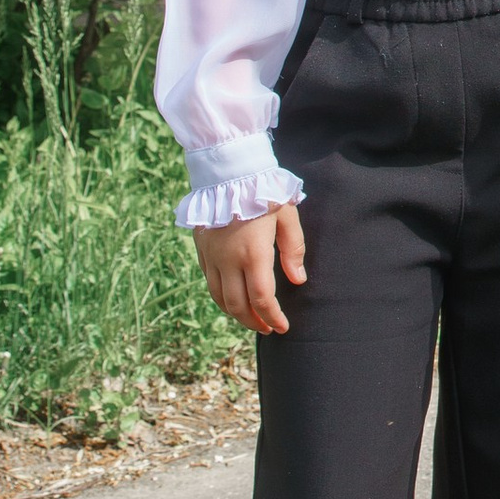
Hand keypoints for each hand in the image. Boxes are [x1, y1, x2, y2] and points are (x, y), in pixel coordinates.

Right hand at [192, 202, 305, 333]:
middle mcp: (228, 260)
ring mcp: (211, 256)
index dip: (272, 318)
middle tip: (268, 328)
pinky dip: (221, 298)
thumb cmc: (263, 190)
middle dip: (254, 322)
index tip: (282, 327)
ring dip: (236, 314)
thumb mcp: (287, 215)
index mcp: (253, 253)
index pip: (262, 299)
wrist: (228, 170)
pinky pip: (209, 282)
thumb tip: (298, 280)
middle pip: (238, 306)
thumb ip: (294, 250)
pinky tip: (233, 298)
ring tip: (252, 319)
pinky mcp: (201, 249)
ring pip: (219, 298)